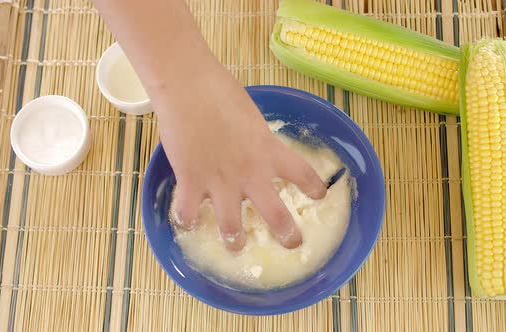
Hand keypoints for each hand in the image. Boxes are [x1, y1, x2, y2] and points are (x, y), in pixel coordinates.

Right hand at [157, 62, 326, 250]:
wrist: (188, 87)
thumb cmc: (220, 91)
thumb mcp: (250, 117)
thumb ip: (255, 139)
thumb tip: (251, 148)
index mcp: (269, 151)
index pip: (303, 174)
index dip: (314, 188)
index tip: (319, 195)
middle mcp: (250, 173)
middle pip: (276, 215)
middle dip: (287, 235)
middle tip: (292, 244)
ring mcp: (220, 182)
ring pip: (231, 227)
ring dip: (235, 240)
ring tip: (236, 245)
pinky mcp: (191, 182)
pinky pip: (188, 213)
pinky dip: (186, 219)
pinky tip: (188, 221)